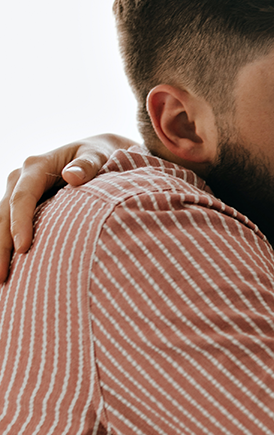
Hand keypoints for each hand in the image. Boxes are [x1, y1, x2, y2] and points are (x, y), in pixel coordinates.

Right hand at [0, 134, 134, 281]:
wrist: (100, 154)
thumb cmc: (102, 155)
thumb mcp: (98, 155)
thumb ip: (88, 165)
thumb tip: (72, 176)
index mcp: (36, 166)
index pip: (22, 197)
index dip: (20, 222)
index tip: (23, 248)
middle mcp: (22, 178)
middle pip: (3, 214)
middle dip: (1, 245)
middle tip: (1, 276)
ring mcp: (20, 192)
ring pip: (2, 222)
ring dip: (0, 250)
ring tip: (1, 280)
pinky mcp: (25, 205)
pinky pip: (11, 226)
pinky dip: (8, 246)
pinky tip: (9, 270)